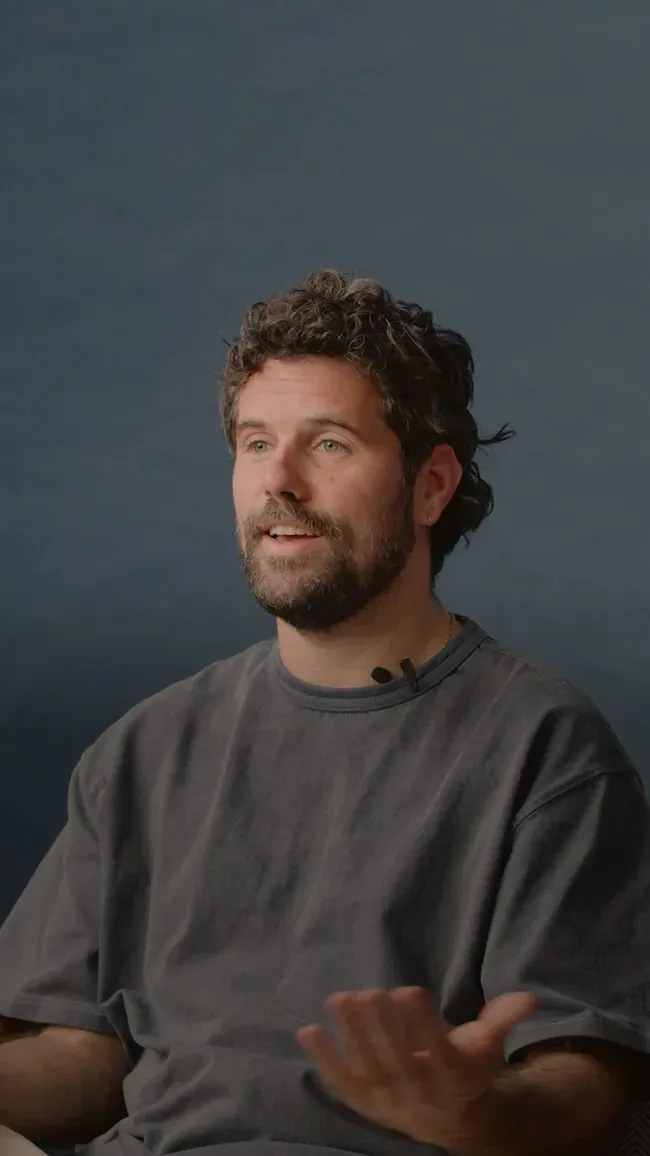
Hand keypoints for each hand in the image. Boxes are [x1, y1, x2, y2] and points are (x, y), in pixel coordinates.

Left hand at [297, 987, 535, 1147]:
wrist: (450, 1120)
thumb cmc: (466, 1069)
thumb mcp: (487, 1046)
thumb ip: (502, 1020)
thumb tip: (529, 998)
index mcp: (452, 1076)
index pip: (438, 1050)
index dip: (424, 1023)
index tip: (409, 990)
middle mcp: (419, 1093)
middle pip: (397, 1061)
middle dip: (381, 1027)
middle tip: (367, 992)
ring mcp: (389, 1101)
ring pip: (367, 1070)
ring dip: (350, 1036)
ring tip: (338, 1000)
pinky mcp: (365, 1103)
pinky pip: (342, 1084)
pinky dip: (324, 1060)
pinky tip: (308, 1031)